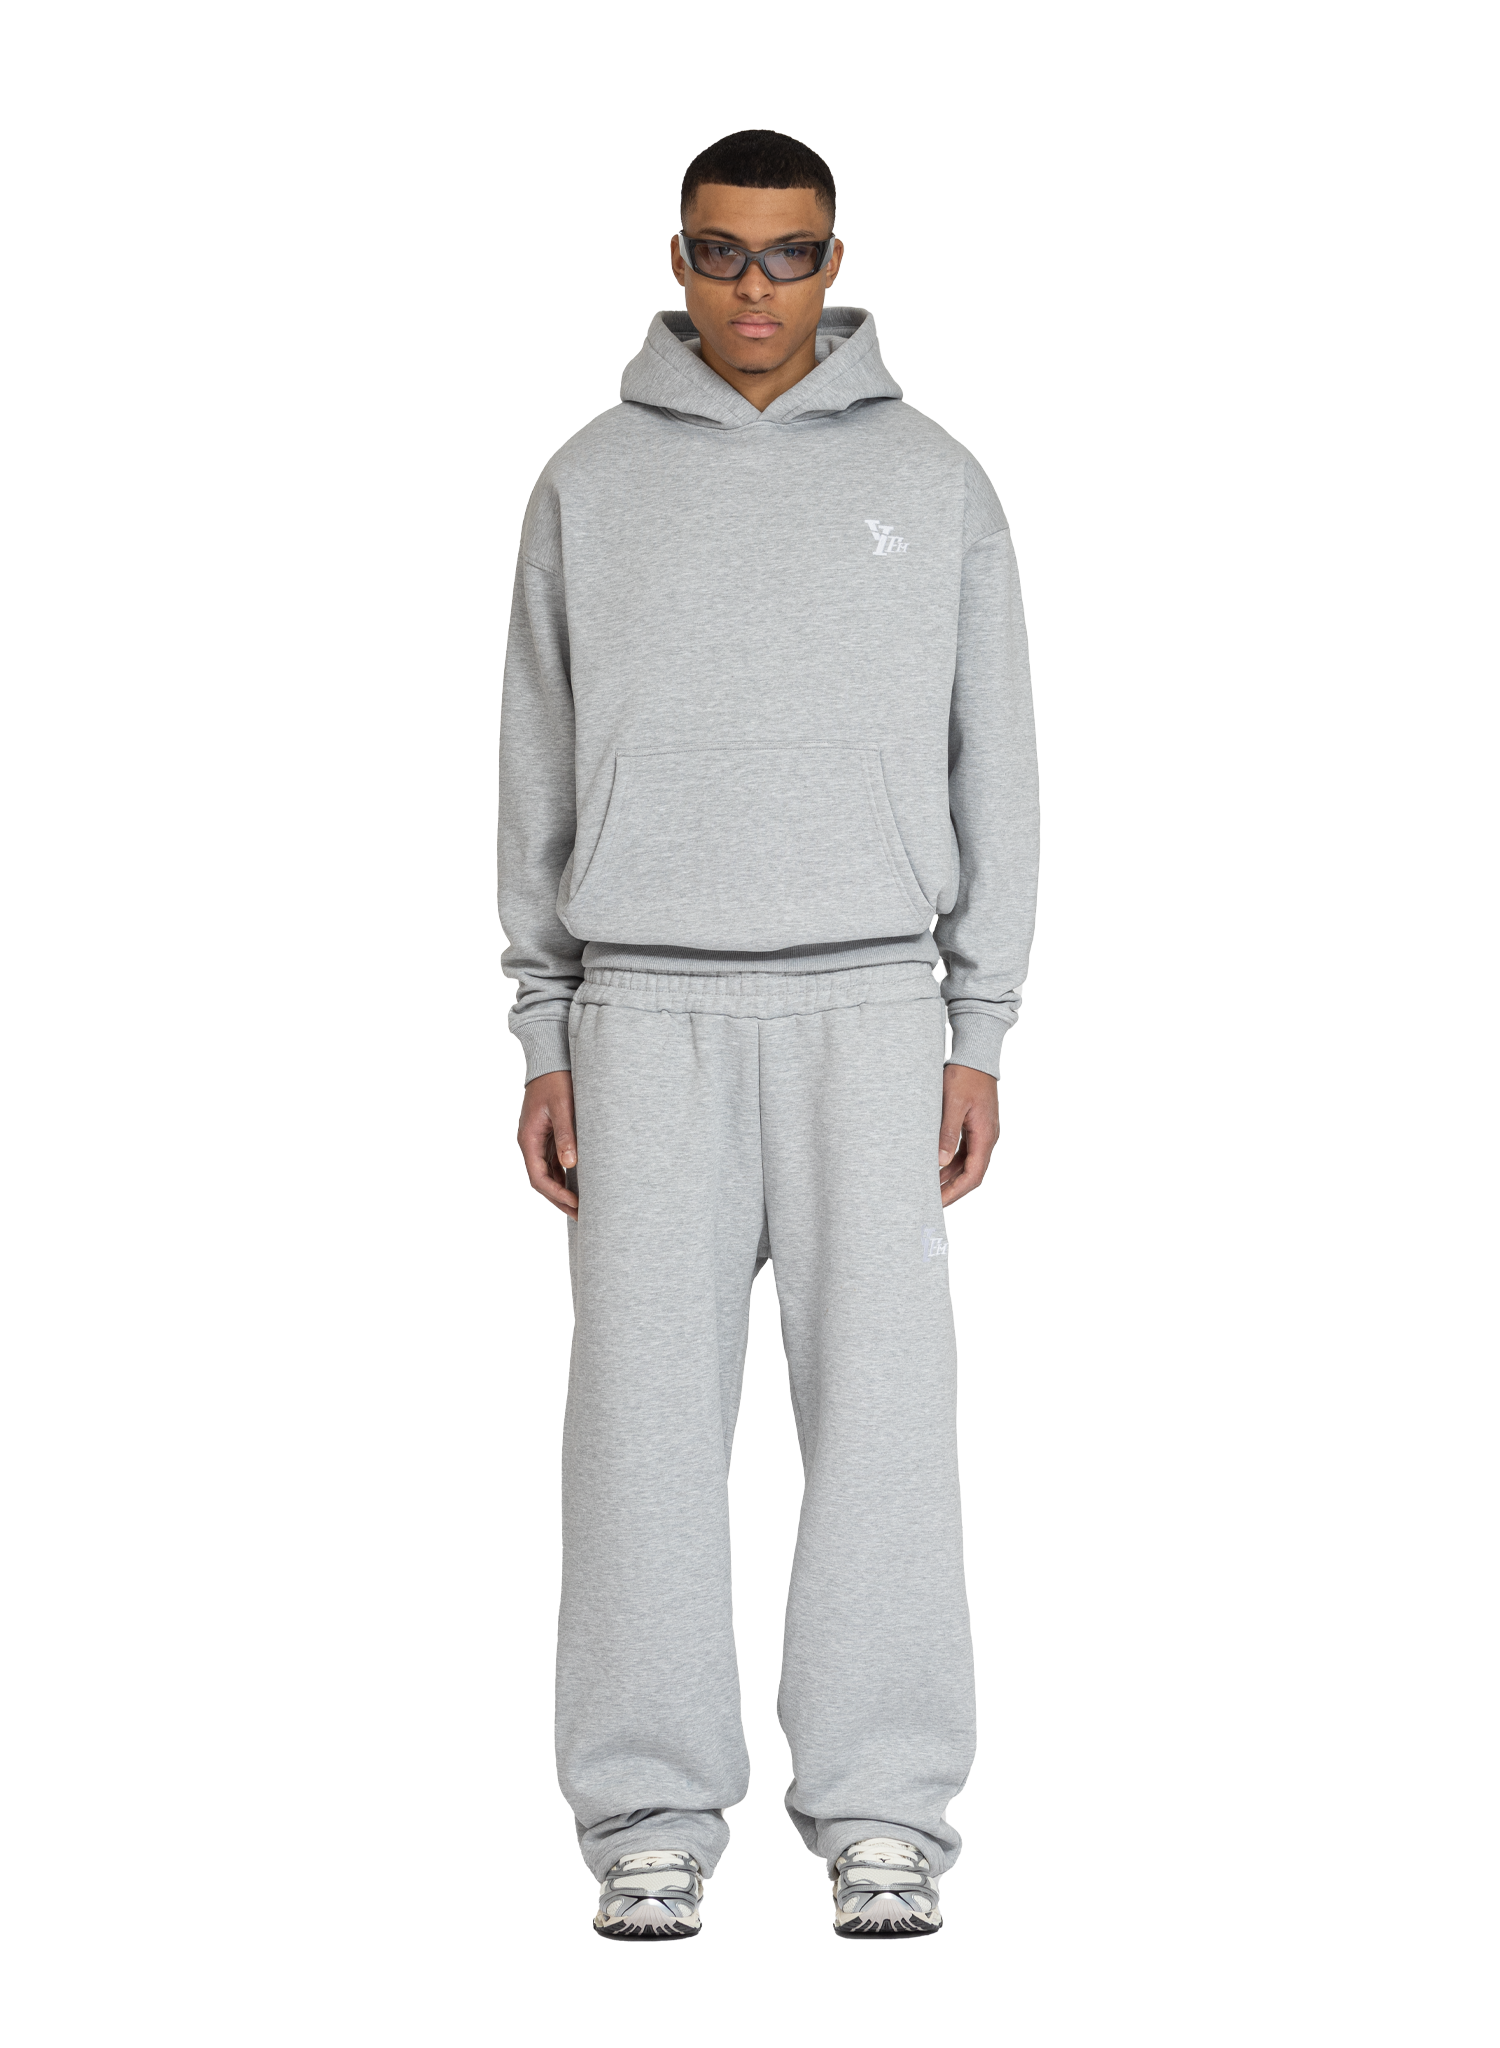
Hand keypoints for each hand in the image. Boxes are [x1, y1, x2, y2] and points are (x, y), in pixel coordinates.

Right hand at [517, 1070, 577, 1215]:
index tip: (575, 1203)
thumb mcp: (563, 1107)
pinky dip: (562, 1176)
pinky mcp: (546, 1136)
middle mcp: (530, 1142)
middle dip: (559, 1199)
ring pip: (546, 1174)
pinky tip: (576, 1185)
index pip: (538, 1177)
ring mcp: (537, 1140)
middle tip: (581, 1214)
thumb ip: (566, 1135)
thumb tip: (570, 1164)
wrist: (550, 1061)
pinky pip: (551, 1162)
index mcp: (529, 1138)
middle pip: (541, 1180)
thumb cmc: (555, 1080)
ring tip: (580, 1206)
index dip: (556, 1194)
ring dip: (561, 1190)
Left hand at [938, 1064, 998, 1207]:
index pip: (973, 1175)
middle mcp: (987, 1138)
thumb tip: (940, 1161)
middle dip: (952, 1189)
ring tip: (929, 1187)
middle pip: (972, 1174)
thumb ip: (947, 1133)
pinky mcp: (974, 1127)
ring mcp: (982, 1133)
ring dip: (950, 1177)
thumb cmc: (965, 1076)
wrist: (976, 1057)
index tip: (938, 1201)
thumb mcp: (952, 1104)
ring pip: (967, 1164)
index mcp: (985, 1136)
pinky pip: (964, 1152)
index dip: (956, 1192)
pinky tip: (935, 1167)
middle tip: (930, 1200)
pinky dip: (951, 1162)